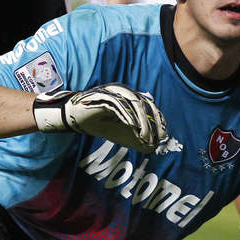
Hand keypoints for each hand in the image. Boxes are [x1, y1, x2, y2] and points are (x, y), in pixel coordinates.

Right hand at [33, 83, 167, 152]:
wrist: (75, 120)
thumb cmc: (99, 124)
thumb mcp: (122, 133)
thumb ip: (136, 137)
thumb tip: (153, 147)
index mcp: (128, 97)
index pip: (148, 105)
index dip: (158, 119)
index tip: (163, 134)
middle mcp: (122, 92)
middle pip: (143, 104)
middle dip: (152, 122)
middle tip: (157, 138)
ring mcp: (112, 92)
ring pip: (133, 104)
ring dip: (141, 121)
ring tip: (145, 136)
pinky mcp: (102, 97)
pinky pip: (118, 105)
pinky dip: (127, 116)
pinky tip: (133, 128)